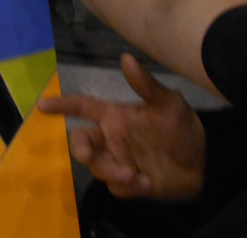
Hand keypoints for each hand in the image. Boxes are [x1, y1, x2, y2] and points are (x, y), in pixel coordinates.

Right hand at [39, 53, 205, 200]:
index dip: (62, 105)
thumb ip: (146, 85)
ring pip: (97, 167)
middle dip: (79, 149)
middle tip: (87, 154)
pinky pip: (116, 187)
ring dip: (112, 171)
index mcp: (114, 116)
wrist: (204, 163)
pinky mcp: (128, 183)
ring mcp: (118, 161)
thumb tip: (126, 58)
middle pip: (80, 142)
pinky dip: (129, 186)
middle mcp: (111, 139)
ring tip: (137, 175)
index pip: (81, 107)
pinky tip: (147, 183)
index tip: (43, 105)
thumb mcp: (169, 103)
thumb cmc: (181, 128)